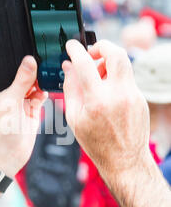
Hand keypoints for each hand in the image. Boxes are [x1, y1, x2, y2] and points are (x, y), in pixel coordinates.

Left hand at [0, 56, 47, 177]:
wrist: (6, 155)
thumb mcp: (9, 101)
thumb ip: (21, 81)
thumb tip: (30, 61)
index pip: (2, 67)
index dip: (13, 58)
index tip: (26, 48)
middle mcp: (5, 91)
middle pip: (19, 73)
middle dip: (29, 68)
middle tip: (39, 60)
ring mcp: (18, 99)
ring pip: (32, 82)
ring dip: (38, 79)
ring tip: (42, 77)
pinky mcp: (30, 108)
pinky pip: (39, 94)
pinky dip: (43, 91)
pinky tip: (43, 91)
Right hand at [62, 40, 150, 176]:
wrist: (124, 160)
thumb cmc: (97, 143)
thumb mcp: (75, 118)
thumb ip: (70, 89)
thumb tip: (68, 67)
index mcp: (98, 101)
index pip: (85, 64)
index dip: (76, 50)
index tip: (71, 46)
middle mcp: (119, 95)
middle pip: (116, 52)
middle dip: (101, 46)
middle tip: (91, 54)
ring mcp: (133, 95)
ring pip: (123, 63)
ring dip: (108, 62)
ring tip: (97, 77)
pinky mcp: (140, 98)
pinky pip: (126, 78)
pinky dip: (114, 78)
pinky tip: (106, 93)